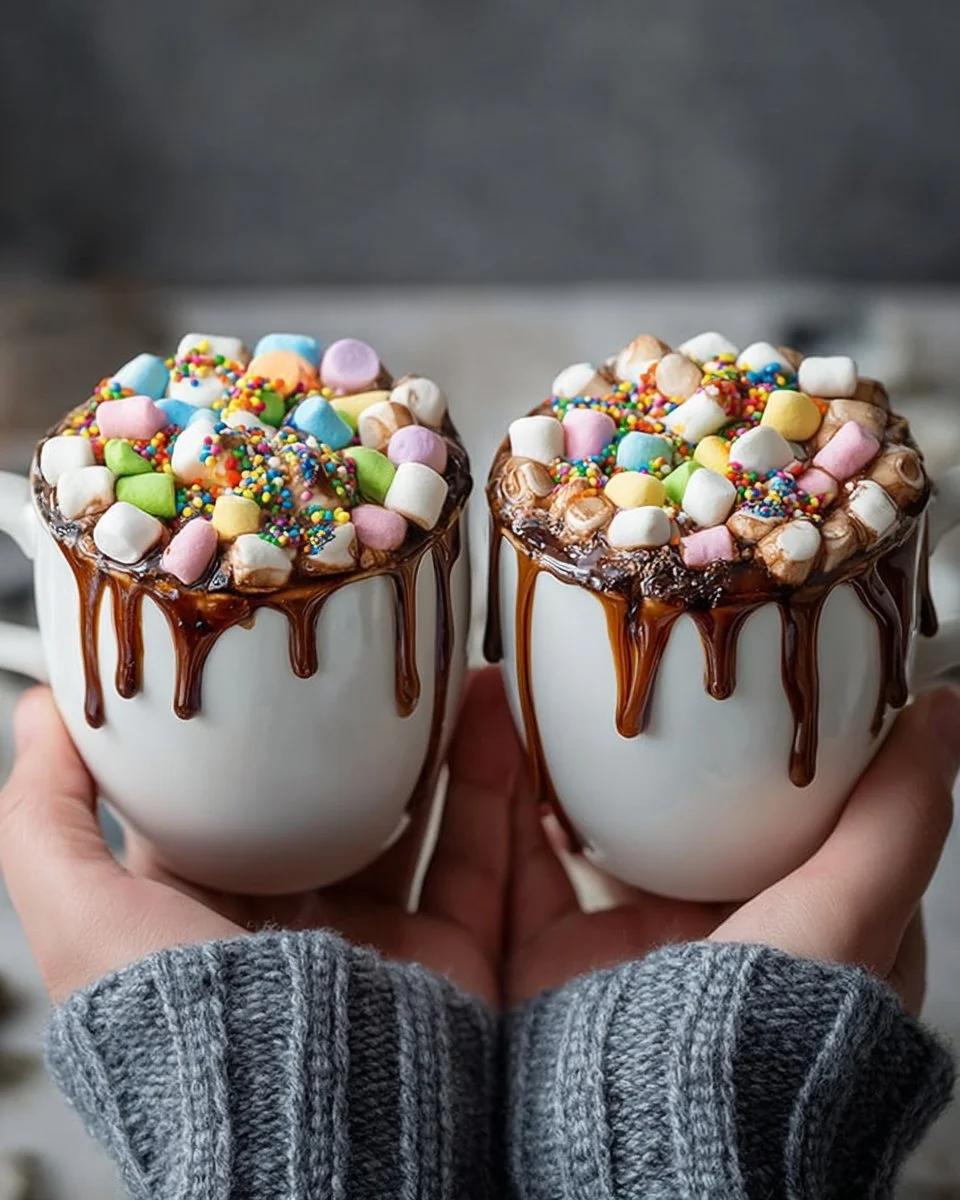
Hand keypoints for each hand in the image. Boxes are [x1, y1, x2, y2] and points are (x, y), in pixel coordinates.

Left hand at [0, 671, 520, 1006]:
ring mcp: (376, 936)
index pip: (227, 800)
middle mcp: (292, 924)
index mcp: (207, 914)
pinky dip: (491, 778)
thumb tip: (38, 714)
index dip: (246, 728)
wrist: (303, 1122)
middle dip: (355, 730)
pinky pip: (479, 849)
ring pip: (414, 815)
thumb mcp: (80, 915)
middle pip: (332, 801)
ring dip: (435, 741)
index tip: (267, 659)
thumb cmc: (181, 1027)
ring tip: (444, 665)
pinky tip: (491, 710)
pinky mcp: (449, 951)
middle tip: (372, 654)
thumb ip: (46, 817)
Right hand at [506, 681, 958, 1013]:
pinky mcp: (547, 957)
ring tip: (563, 698)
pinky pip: (511, 859)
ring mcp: (622, 948)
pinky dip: (497, 795)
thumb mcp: (854, 913)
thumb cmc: (767, 1035)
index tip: (753, 683)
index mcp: (790, 932)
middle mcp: (706, 939)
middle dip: (656, 752)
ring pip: (588, 831)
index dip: (773, 752)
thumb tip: (942, 715)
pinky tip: (500, 736)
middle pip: (677, 818)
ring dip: (567, 764)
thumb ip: (896, 819)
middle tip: (643, 679)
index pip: (787, 821)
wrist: (650, 1129)